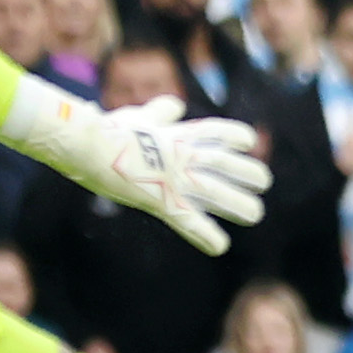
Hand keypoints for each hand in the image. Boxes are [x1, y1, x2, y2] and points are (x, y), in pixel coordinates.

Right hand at [9, 88, 270, 255]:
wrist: (88, 143)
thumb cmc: (108, 129)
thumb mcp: (138, 115)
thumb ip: (160, 113)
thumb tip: (175, 105)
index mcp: (177, 135)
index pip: (216, 131)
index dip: (235, 136)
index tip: (249, 142)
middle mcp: (182, 155)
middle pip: (225, 163)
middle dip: (247, 173)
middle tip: (263, 182)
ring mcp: (174, 179)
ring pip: (216, 192)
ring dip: (239, 204)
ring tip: (256, 214)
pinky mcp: (161, 201)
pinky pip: (188, 221)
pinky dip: (206, 235)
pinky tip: (221, 247)